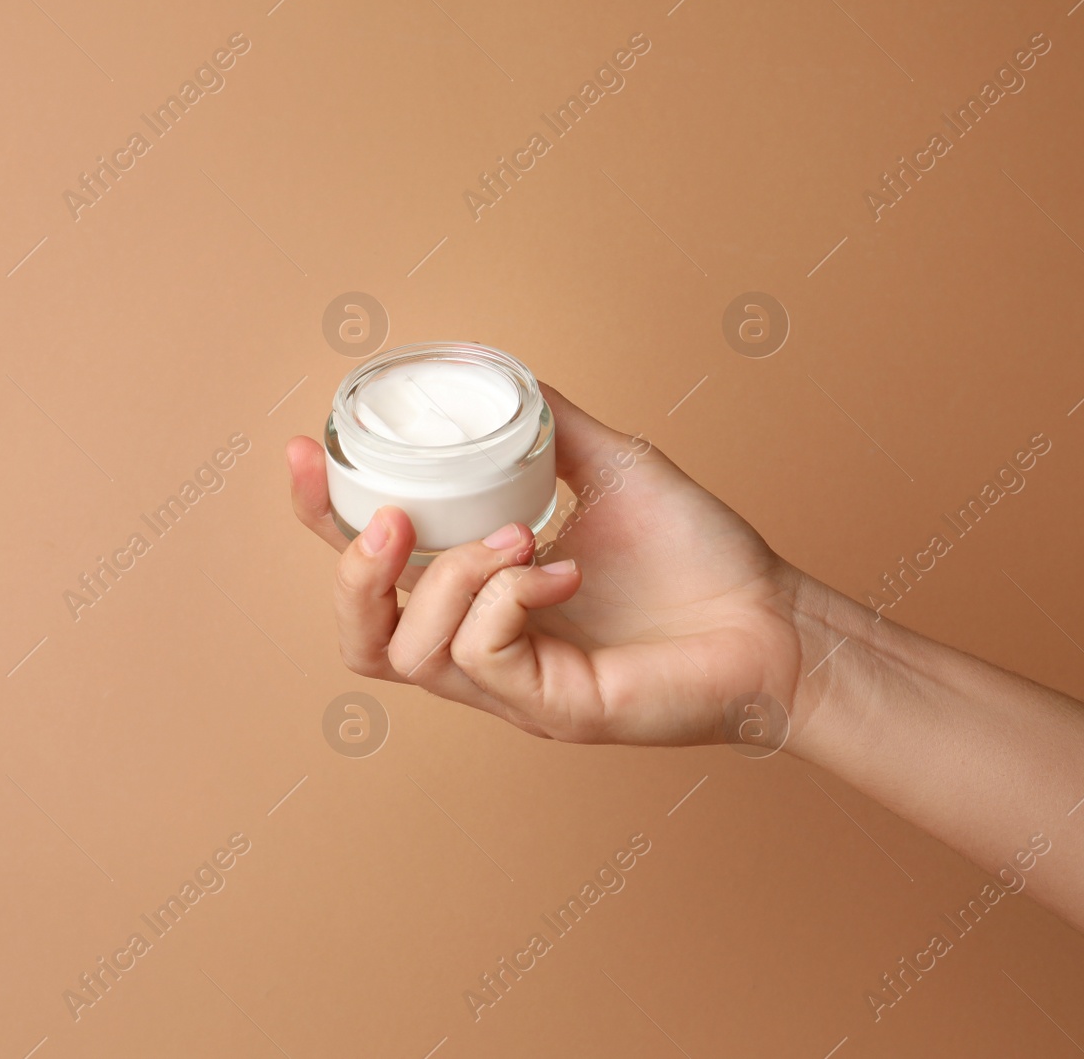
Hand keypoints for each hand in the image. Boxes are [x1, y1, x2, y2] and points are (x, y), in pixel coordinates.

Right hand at [285, 384, 813, 745]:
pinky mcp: (550, 709)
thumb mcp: (610, 467)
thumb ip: (549, 428)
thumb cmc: (700, 557)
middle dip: (353, 569)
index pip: (371, 572)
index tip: (309, 448)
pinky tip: (564, 568)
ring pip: (410, 650)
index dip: (319, 517)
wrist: (774, 618)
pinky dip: (508, 596)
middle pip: (360, 636)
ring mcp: (513, 688)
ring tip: (516, 536)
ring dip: (450, 576)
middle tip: (394, 520)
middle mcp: (485, 649)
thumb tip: (498, 372)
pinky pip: (482, 655)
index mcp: (481, 597)